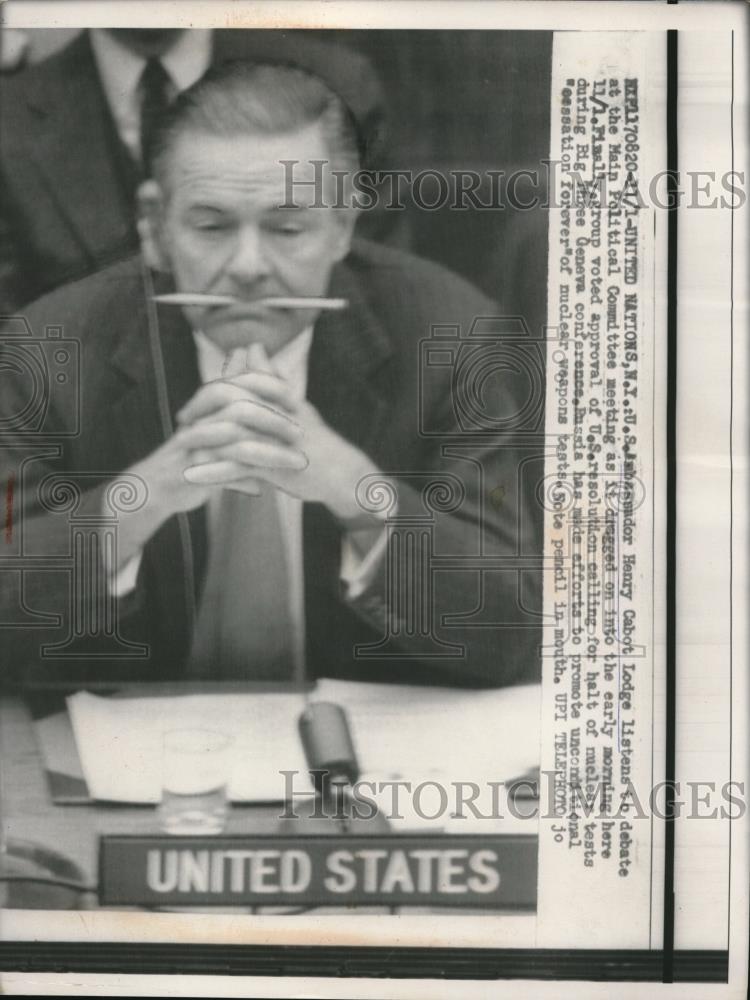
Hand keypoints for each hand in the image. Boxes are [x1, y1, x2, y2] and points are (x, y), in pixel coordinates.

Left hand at [177, 346, 381, 524]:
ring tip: (180, 447)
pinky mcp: (276, 466)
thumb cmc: (314, 439)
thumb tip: (254, 346)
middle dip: (201, 408)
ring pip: (232, 432)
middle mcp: (278, 413)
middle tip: (182, 421)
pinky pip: (239, 466)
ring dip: (202, 439)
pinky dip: (214, 470)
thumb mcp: (291, 403)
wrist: (341, 472)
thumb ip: (269, 376)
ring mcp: (277, 440)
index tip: (191, 406)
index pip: (239, 383)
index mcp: (280, 397)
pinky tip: (194, 476)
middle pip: (231, 400)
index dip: (210, 391)